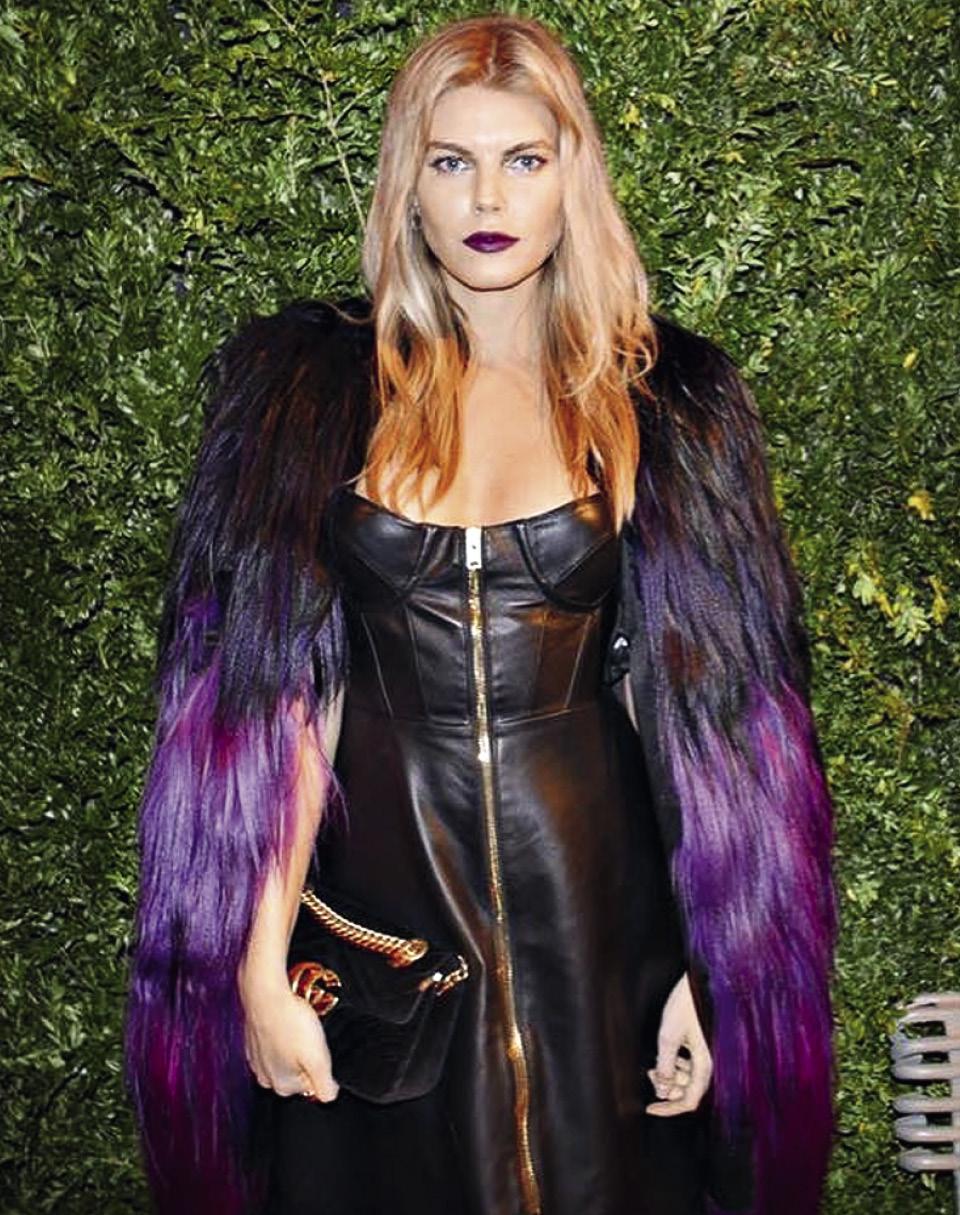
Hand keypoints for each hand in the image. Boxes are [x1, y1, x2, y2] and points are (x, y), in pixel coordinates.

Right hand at [240, 974, 339, 1102]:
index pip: (312, 1086)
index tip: (318, 1048)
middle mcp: (265, 1077)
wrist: (265, 992)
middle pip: (298, 1072)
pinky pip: (275, 1042)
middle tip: (309, 1035)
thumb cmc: (290, 1022)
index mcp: (281, 1085)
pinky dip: (283, 1033)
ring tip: (298, 1025)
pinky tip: (287, 1020)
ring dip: (295, 1044)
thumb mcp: (318, 1058)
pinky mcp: (252, 1040)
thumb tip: (330, 1095)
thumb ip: (325, 1085)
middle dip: (307, 1056)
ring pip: (286, 1056)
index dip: (321, 1065)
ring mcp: (256, 1059)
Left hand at [646, 970, 711, 1116]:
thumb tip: (661, 1089)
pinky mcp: (703, 1043)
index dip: (669, 1108)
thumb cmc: (688, 1004)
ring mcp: (707, 1053)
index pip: (689, 1101)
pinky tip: (667, 1053)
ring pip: (689, 1076)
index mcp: (704, 1065)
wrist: (704, 980)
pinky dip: (677, 1063)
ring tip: (654, 1063)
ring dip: (670, 1074)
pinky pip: (690, 1063)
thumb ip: (665, 1065)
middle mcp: (709, 1062)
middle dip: (667, 1086)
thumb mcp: (669, 1035)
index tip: (650, 1108)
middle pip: (688, 1090)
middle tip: (649, 1073)